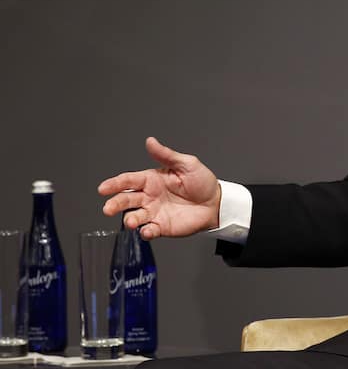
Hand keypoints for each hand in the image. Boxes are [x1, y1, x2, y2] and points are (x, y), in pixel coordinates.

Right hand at [98, 137, 221, 239]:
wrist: (216, 202)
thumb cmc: (202, 182)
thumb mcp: (187, 164)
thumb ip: (166, 155)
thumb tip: (150, 141)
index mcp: (151, 180)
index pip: (128, 180)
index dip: (115, 184)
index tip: (103, 188)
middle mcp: (149, 197)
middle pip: (125, 200)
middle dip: (114, 204)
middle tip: (108, 208)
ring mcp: (154, 212)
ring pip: (134, 217)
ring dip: (129, 220)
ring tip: (131, 221)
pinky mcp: (162, 227)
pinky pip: (149, 231)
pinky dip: (146, 232)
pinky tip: (148, 230)